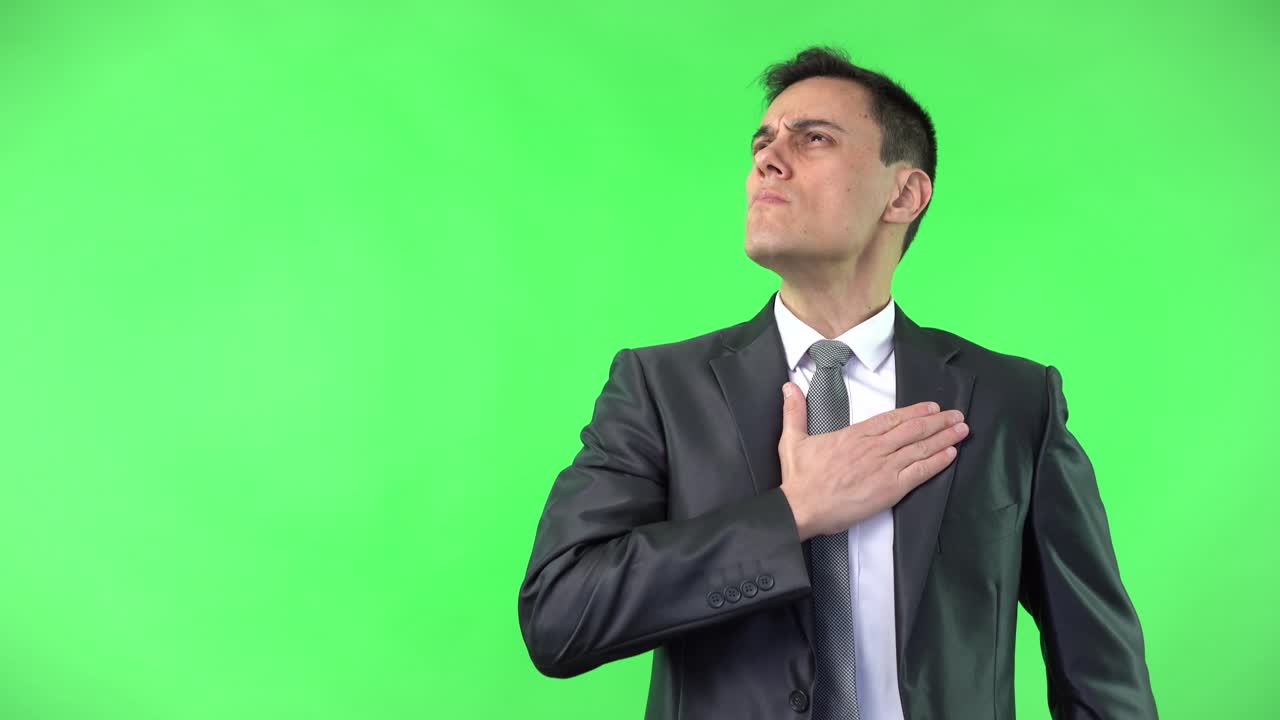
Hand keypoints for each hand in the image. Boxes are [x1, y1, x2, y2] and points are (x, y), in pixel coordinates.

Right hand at [777, 382, 966, 540]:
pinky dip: (936, 462)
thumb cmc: (798, 478)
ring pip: (920, 448)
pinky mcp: (889, 489)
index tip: (932, 407)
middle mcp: (872, 448)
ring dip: (943, 438)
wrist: (801, 507)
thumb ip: (794, 412)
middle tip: (957, 415)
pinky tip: (950, 454)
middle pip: (912, 430)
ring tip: (961, 430)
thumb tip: (788, 387)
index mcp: (853, 435)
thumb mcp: (793, 440)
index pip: (891, 419)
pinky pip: (919, 473)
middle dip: (938, 422)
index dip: (915, 412)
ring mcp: (883, 468)